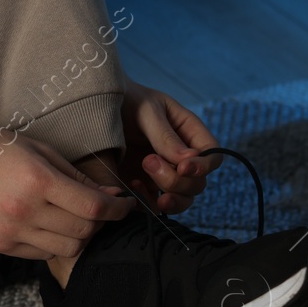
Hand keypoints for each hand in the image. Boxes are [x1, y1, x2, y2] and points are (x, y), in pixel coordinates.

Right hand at [0, 126, 134, 258]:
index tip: (126, 205)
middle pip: (84, 232)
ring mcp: (11, 232)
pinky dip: (55, 243)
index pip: (93, 207)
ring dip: (80, 236)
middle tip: (102, 208)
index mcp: (38, 181)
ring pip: (67, 249)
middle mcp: (25, 211)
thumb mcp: (38, 149)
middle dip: (101, 222)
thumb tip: (107, 195)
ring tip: (76, 218)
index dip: (118, 209)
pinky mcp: (1, 245)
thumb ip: (74, 175)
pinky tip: (51, 225)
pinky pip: (42, 254)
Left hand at [120, 80, 221, 213]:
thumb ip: (165, 136)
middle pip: (198, 183)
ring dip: (169, 199)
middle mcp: (182, 157)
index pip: (212, 156)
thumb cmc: (126, 101)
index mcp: (189, 132)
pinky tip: (132, 187)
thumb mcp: (146, 111)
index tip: (183, 168)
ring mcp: (165, 174)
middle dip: (176, 180)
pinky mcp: (146, 187)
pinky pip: (157, 206)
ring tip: (142, 184)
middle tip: (148, 162)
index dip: (203, 167)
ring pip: (183, 199)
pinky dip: (149, 204)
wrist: (95, 107)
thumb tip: (188, 162)